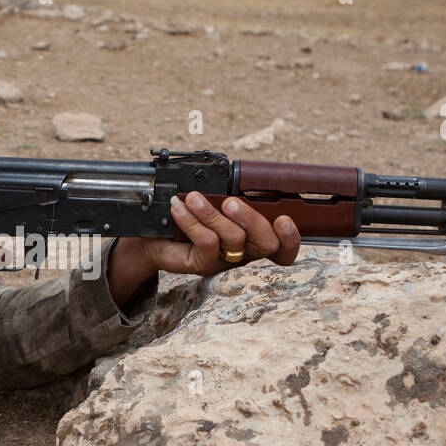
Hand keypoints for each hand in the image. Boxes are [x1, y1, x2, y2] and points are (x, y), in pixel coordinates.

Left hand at [107, 194, 300, 304]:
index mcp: (253, 237)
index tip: (283, 219)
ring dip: (213, 214)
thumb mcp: (213, 203)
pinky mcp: (203, 265)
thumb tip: (241, 180)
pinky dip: (193, 221)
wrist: (155, 238)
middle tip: (231, 202)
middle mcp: (244, 253)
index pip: (284, 249)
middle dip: (252, 219)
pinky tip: (179, 208)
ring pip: (234, 240)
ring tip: (194, 198)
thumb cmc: (188, 218)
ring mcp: (224, 262)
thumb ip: (232, 196)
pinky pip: (207, 243)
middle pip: (266, 244)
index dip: (290, 239)